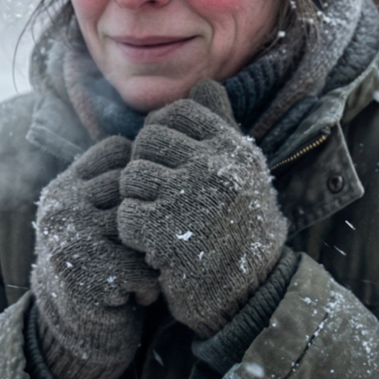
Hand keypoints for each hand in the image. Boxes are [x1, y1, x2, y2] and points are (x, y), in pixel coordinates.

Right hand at [29, 136, 158, 378]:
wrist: (77, 324)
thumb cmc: (105, 257)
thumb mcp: (100, 210)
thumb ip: (122, 176)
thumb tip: (190, 109)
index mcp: (65, 185)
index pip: (117, 151)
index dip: (143, 174)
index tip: (150, 202)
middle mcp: (60, 207)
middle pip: (131, 187)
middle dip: (150, 216)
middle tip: (152, 242)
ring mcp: (68, 241)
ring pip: (139, 228)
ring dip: (151, 254)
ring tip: (144, 269)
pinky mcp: (81, 278)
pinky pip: (139, 270)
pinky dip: (149, 285)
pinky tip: (138, 294)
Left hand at [118, 81, 287, 337]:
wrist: (251, 293)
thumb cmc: (240, 227)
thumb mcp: (242, 171)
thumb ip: (221, 126)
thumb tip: (204, 85)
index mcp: (233, 148)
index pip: (177, 113)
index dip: (160, 132)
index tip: (165, 159)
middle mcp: (215, 166)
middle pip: (147, 141)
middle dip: (144, 166)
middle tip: (156, 194)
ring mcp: (191, 199)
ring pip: (131, 176)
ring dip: (135, 200)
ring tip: (156, 220)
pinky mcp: (168, 233)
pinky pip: (126, 214)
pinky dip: (132, 231)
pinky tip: (152, 244)